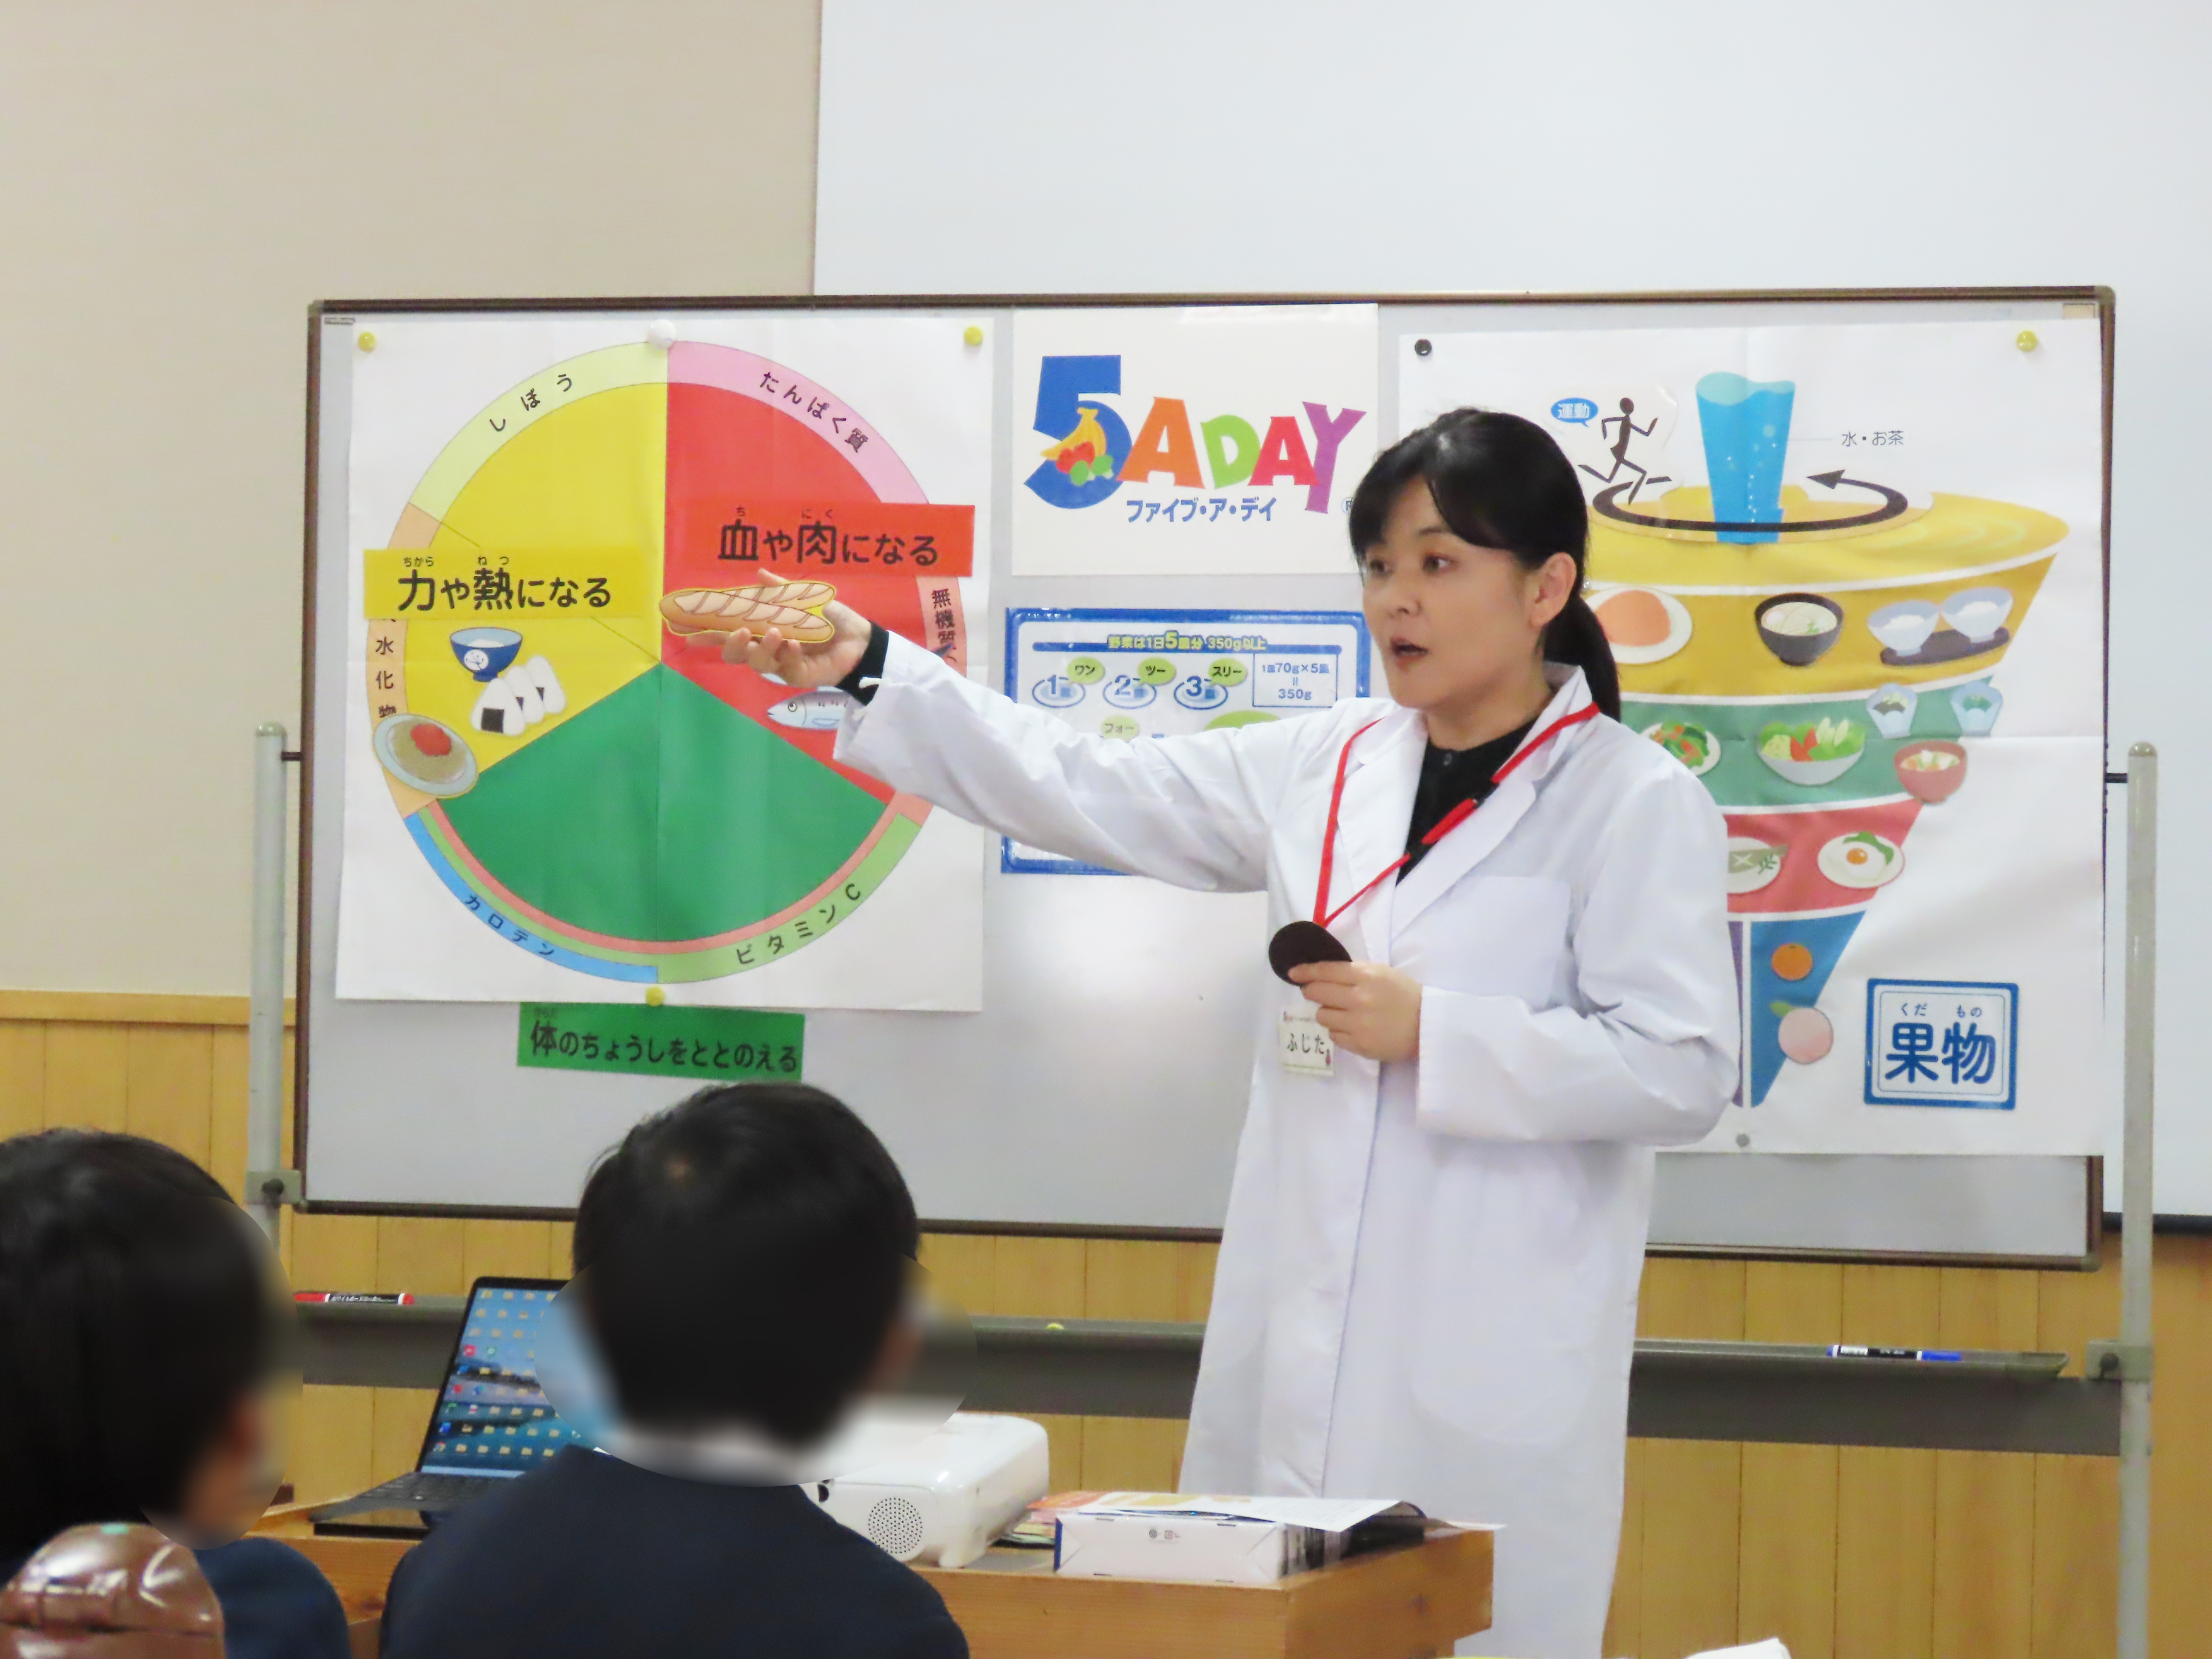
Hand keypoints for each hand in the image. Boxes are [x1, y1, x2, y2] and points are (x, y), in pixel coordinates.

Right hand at [692, 570, 872, 688]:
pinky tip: (795, 646)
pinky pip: (784, 669)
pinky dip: (787, 655)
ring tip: (776, 633)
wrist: (858, 638)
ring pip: (756, 662)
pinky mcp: (796, 676)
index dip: (707, 632)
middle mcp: (765, 648)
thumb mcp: (804, 598)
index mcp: (762, 628)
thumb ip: (780, 589)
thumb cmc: (830, 618)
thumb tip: (758, 572)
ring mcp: (779, 664)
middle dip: (729, 643)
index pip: (728, 630)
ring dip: (761, 647)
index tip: (686, 631)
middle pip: (734, 653)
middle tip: (738, 631)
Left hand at [1287, 960, 1422, 1063]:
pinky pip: (1333, 1035)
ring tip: (1342, 1012)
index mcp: (1366, 976)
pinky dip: (1338, 1030)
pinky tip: (1352, 1027)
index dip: (1305, 972)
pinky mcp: (1359, 1044)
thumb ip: (1354, 972)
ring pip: (1322, 1016)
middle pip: (1317, 993)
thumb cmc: (1405, 995)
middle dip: (1311, 991)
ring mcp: (1358, 1024)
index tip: (1293, 973)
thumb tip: (1321, 974)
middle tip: (1314, 992)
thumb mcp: (1382, 973)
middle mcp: (1358, 999)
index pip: (1325, 971)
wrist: (1428, 1026)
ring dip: (1326, 1012)